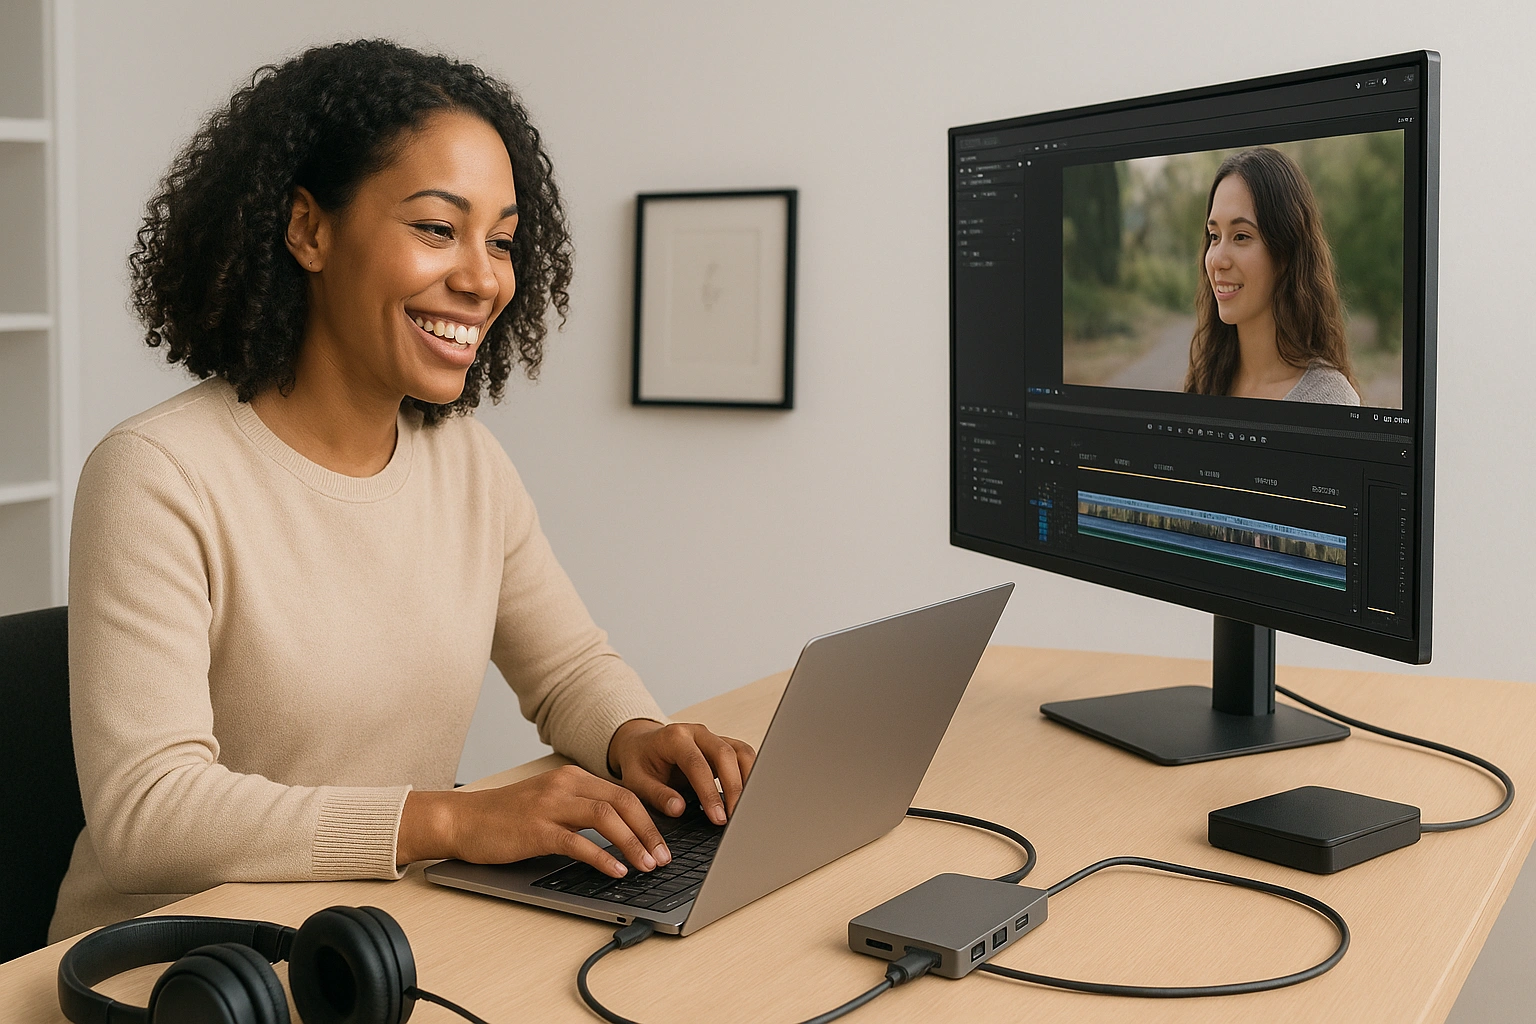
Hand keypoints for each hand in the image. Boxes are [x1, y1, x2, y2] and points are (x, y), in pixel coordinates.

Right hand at [397, 765, 671, 877]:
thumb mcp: (550, 803)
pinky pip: (578, 842)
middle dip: (650, 831)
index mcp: (573, 777)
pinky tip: (617, 871)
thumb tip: (621, 833)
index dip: (650, 817)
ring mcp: (550, 805)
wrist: (462, 819)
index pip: (624, 793)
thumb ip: (581, 810)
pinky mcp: (536, 829)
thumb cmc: (505, 817)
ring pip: (606, 817)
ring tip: (648, 865)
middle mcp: (565, 785)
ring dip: (633, 843)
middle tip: (665, 857)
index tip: (665, 841)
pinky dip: (603, 857)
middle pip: (623, 801)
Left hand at [607, 720, 757, 824]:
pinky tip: (749, 795)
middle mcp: (696, 732)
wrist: (640, 744)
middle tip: (736, 817)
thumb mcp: (636, 782)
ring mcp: (712, 737)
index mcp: (673, 738)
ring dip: (748, 779)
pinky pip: (743, 755)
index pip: (697, 764)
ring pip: (740, 751)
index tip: (718, 817)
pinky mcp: (722, 745)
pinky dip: (750, 773)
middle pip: (725, 754)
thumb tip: (678, 809)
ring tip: (747, 808)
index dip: (709, 792)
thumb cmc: (639, 762)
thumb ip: (656, 795)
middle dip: (734, 788)